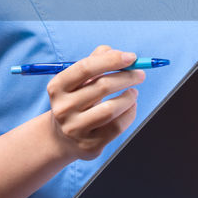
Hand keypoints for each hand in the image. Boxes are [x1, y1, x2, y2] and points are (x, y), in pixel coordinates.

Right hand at [46, 45, 144, 161]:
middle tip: (140, 74)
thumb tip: (116, 52)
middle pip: (102, 86)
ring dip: (129, 97)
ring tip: (134, 92)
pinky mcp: (89, 145)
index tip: (131, 57)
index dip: (111, 60)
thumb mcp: (78, 81)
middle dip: (127, 77)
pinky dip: (130, 113)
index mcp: (57, 87)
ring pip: (111, 109)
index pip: (86, 68)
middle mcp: (63, 108)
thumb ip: (94, 61)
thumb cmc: (75, 101)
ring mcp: (75, 128)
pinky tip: (130, 107)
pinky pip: (117, 126)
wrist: (62, 138)